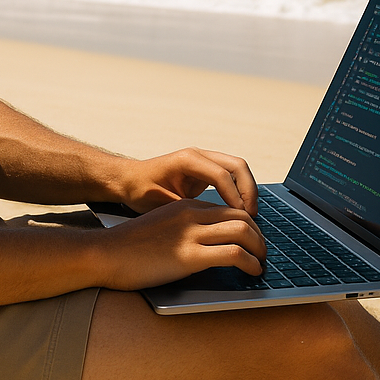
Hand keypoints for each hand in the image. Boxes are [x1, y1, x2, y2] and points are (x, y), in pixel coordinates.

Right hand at [93, 198, 266, 289]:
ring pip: (243, 231)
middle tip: (263, 252)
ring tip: (261, 263)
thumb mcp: (163, 226)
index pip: (230, 208)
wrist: (105, 254)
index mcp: (186, 206)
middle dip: (259, 235)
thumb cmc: (130, 247)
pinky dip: (250, 263)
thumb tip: (209, 245)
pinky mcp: (189, 256)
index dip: (248, 225)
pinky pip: (233, 254)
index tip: (253, 240)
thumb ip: (185, 229)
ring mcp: (190, 234)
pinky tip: (252, 272)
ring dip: (259, 249)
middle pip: (242, 216)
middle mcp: (191, 214)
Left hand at [116, 146, 258, 215]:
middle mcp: (198, 155)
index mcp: (187, 160)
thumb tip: (210, 224)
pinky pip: (230, 176)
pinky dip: (239, 191)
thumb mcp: (161, 203)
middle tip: (251, 215)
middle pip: (237, 165)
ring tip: (249, 215)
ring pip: (237, 168)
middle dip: (248, 190)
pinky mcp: (205, 170)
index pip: (221, 175)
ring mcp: (204, 160)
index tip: (241, 217)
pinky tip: (239, 211)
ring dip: (247, 190)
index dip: (235, 196)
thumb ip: (186, 210)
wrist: (128, 180)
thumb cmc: (140, 190)